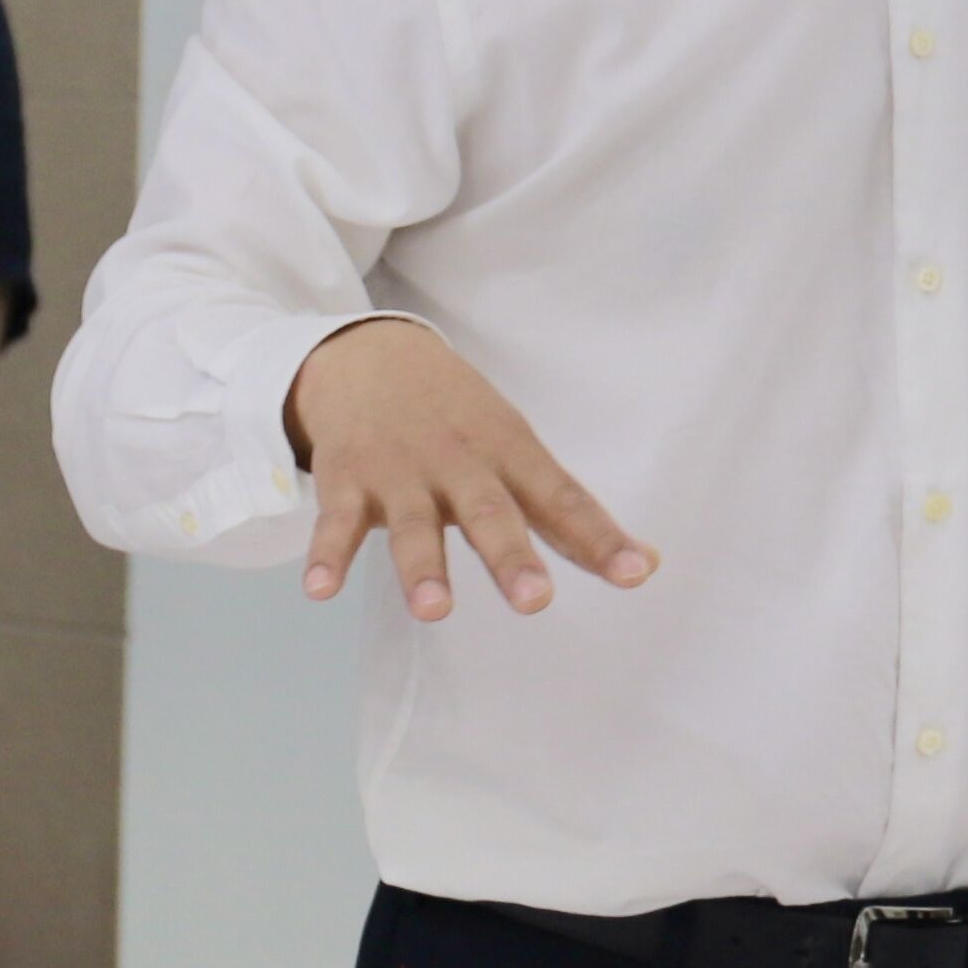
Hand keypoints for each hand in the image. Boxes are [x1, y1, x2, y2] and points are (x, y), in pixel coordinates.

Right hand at [286, 316, 654, 620]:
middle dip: (512, 557)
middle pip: (491, 511)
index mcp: (511, 452)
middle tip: (536, 601)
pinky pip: (335, 521)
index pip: (563, 498)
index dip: (599, 536)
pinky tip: (321, 590)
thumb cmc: (460, 417)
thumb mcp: (516, 448)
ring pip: (412, 523)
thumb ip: (566, 512)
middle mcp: (461, 461)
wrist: (370, 356)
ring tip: (434, 611)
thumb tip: (646, 564)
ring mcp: (401, 470)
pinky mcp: (348, 478)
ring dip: (422, 567)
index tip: (636, 572)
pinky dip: (327, 554)